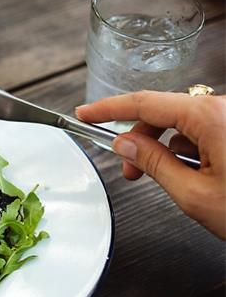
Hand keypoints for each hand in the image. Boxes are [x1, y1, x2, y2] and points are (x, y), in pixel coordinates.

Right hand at [76, 90, 225, 238]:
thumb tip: (125, 145)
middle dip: (139, 139)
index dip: (109, 109)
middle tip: (126, 173)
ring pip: (186, 123)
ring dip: (166, 148)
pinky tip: (194, 177)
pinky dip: (191, 149)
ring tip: (166, 182)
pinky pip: (208, 130)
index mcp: (210, 116)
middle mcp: (225, 109)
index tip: (85, 113)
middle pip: (164, 113)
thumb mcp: (193, 193)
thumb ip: (152, 164)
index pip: (144, 103)